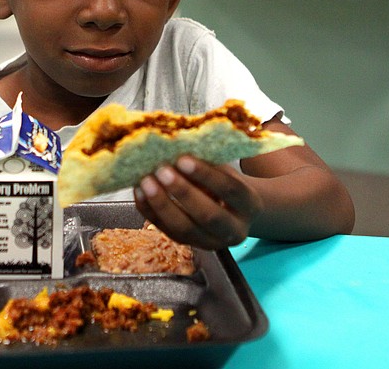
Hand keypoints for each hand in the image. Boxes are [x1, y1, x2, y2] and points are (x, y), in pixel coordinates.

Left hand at [133, 155, 262, 249]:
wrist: (230, 210)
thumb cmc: (224, 181)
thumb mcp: (225, 170)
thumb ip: (208, 162)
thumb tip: (178, 144)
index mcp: (250, 205)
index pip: (230, 190)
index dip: (206, 175)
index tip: (184, 159)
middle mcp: (234, 230)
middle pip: (207, 215)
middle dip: (182, 192)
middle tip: (162, 170)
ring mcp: (209, 242)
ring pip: (183, 228)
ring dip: (161, 203)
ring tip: (146, 181)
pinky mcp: (187, 244)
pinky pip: (165, 230)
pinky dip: (150, 210)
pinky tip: (139, 191)